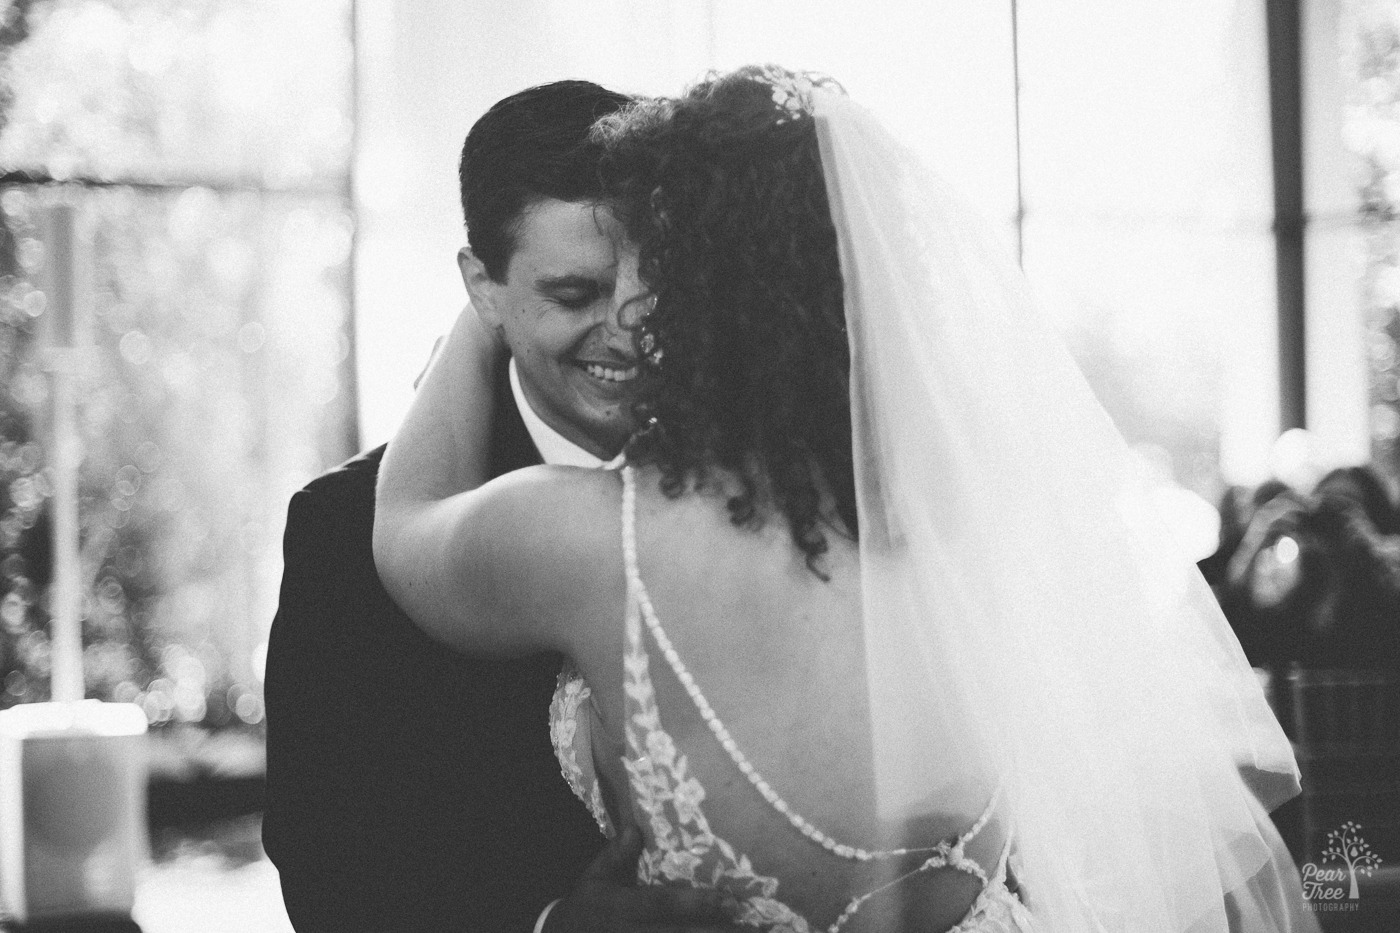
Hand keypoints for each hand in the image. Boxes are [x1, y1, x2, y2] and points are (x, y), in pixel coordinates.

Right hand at [545, 825, 741, 932]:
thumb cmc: (586, 906)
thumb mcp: (595, 876)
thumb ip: (618, 853)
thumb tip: (636, 826)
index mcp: (625, 909)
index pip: (666, 905)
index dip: (699, 905)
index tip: (732, 900)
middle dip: (722, 930)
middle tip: (759, 923)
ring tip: (756, 929)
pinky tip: (725, 931)